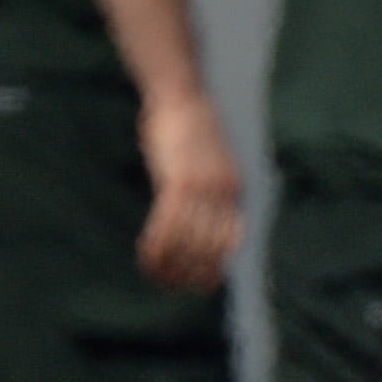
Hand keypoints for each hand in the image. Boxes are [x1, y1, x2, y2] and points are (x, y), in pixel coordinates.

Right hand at [133, 87, 243, 295]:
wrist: (182, 94)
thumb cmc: (190, 127)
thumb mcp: (208, 163)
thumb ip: (207, 191)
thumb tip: (197, 217)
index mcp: (234, 190)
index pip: (230, 241)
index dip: (216, 266)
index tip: (202, 285)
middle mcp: (224, 192)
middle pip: (211, 247)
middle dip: (192, 272)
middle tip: (171, 286)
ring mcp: (203, 187)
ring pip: (188, 240)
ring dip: (171, 265)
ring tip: (156, 277)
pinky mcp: (179, 180)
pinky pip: (169, 224)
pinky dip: (158, 246)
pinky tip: (146, 257)